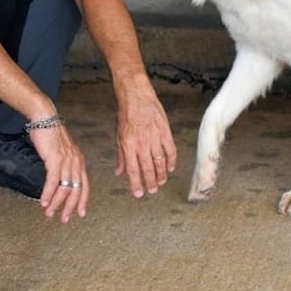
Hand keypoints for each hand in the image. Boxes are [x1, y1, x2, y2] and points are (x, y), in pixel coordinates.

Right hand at [29, 124, 88, 221]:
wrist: (45, 119)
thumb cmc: (51, 135)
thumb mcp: (62, 153)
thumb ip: (63, 166)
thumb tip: (59, 181)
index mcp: (79, 161)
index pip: (85, 185)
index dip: (82, 201)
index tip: (80, 213)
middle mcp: (76, 162)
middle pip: (76, 190)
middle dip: (70, 207)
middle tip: (64, 219)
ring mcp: (67, 161)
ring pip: (65, 188)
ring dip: (56, 203)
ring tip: (49, 213)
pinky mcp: (55, 159)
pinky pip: (53, 181)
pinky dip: (48, 194)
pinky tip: (43, 202)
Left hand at [114, 77, 176, 197]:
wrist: (136, 96)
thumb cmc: (126, 115)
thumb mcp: (118, 136)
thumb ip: (121, 156)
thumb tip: (119, 172)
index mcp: (128, 146)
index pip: (133, 171)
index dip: (136, 184)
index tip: (139, 194)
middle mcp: (142, 144)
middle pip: (148, 169)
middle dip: (150, 183)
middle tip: (152, 191)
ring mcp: (155, 138)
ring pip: (160, 162)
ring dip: (161, 175)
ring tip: (161, 183)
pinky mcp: (165, 132)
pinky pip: (170, 150)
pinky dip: (171, 161)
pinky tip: (170, 168)